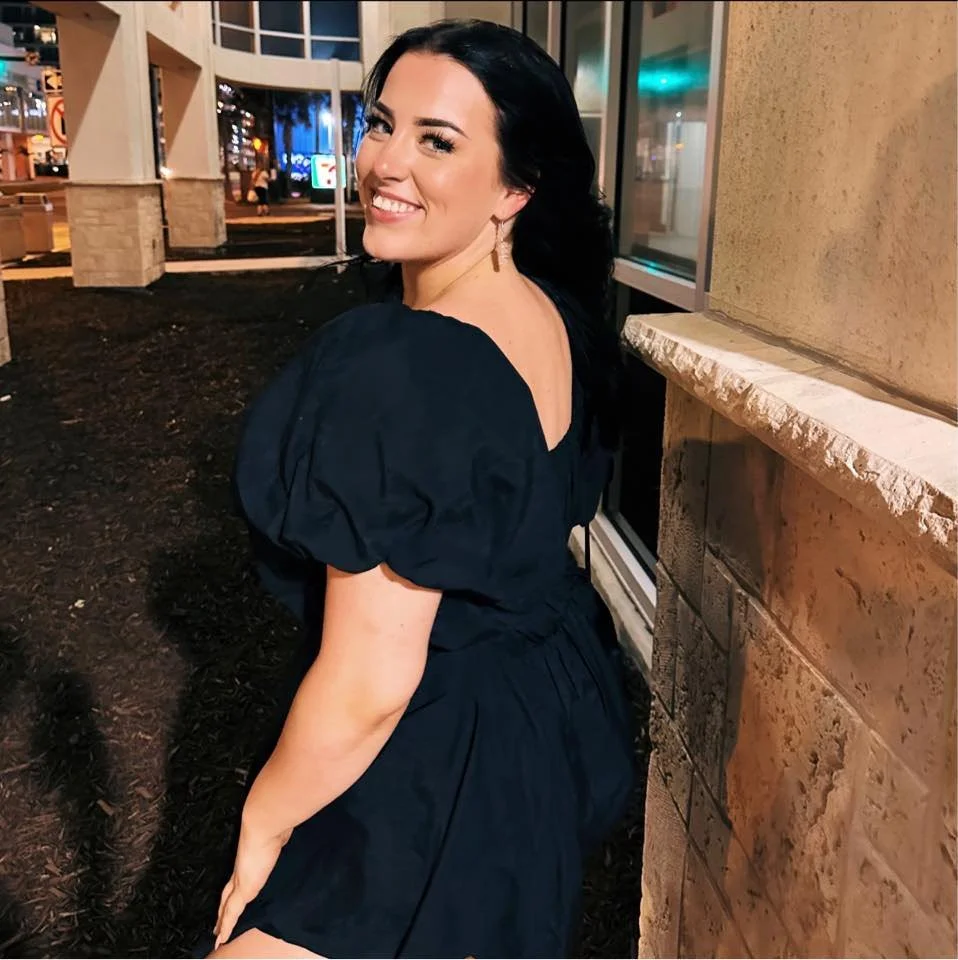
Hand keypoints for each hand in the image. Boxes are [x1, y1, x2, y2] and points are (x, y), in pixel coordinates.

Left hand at [214, 819, 291, 948]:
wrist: (264, 823)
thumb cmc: (272, 823)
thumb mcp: (276, 832)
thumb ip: (277, 836)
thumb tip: (284, 832)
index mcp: (248, 859)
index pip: (236, 879)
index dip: (231, 891)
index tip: (228, 900)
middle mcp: (241, 870)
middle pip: (228, 894)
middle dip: (223, 908)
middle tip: (217, 922)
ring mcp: (240, 879)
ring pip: (227, 906)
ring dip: (223, 920)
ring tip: (218, 934)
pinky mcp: (243, 888)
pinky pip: (232, 912)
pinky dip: (227, 926)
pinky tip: (222, 938)